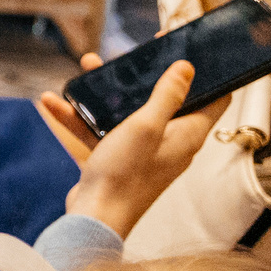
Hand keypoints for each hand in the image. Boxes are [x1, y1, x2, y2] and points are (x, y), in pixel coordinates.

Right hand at [44, 58, 221, 236]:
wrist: (93, 218)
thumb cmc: (125, 175)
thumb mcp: (146, 125)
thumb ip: (167, 95)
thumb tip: (187, 68)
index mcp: (187, 134)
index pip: (214, 98)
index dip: (207, 73)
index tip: (189, 52)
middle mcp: (170, 142)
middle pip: (166, 99)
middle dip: (145, 75)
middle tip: (131, 56)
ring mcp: (143, 151)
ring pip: (128, 111)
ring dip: (107, 91)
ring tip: (87, 69)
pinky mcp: (118, 159)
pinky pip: (102, 130)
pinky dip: (82, 116)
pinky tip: (56, 103)